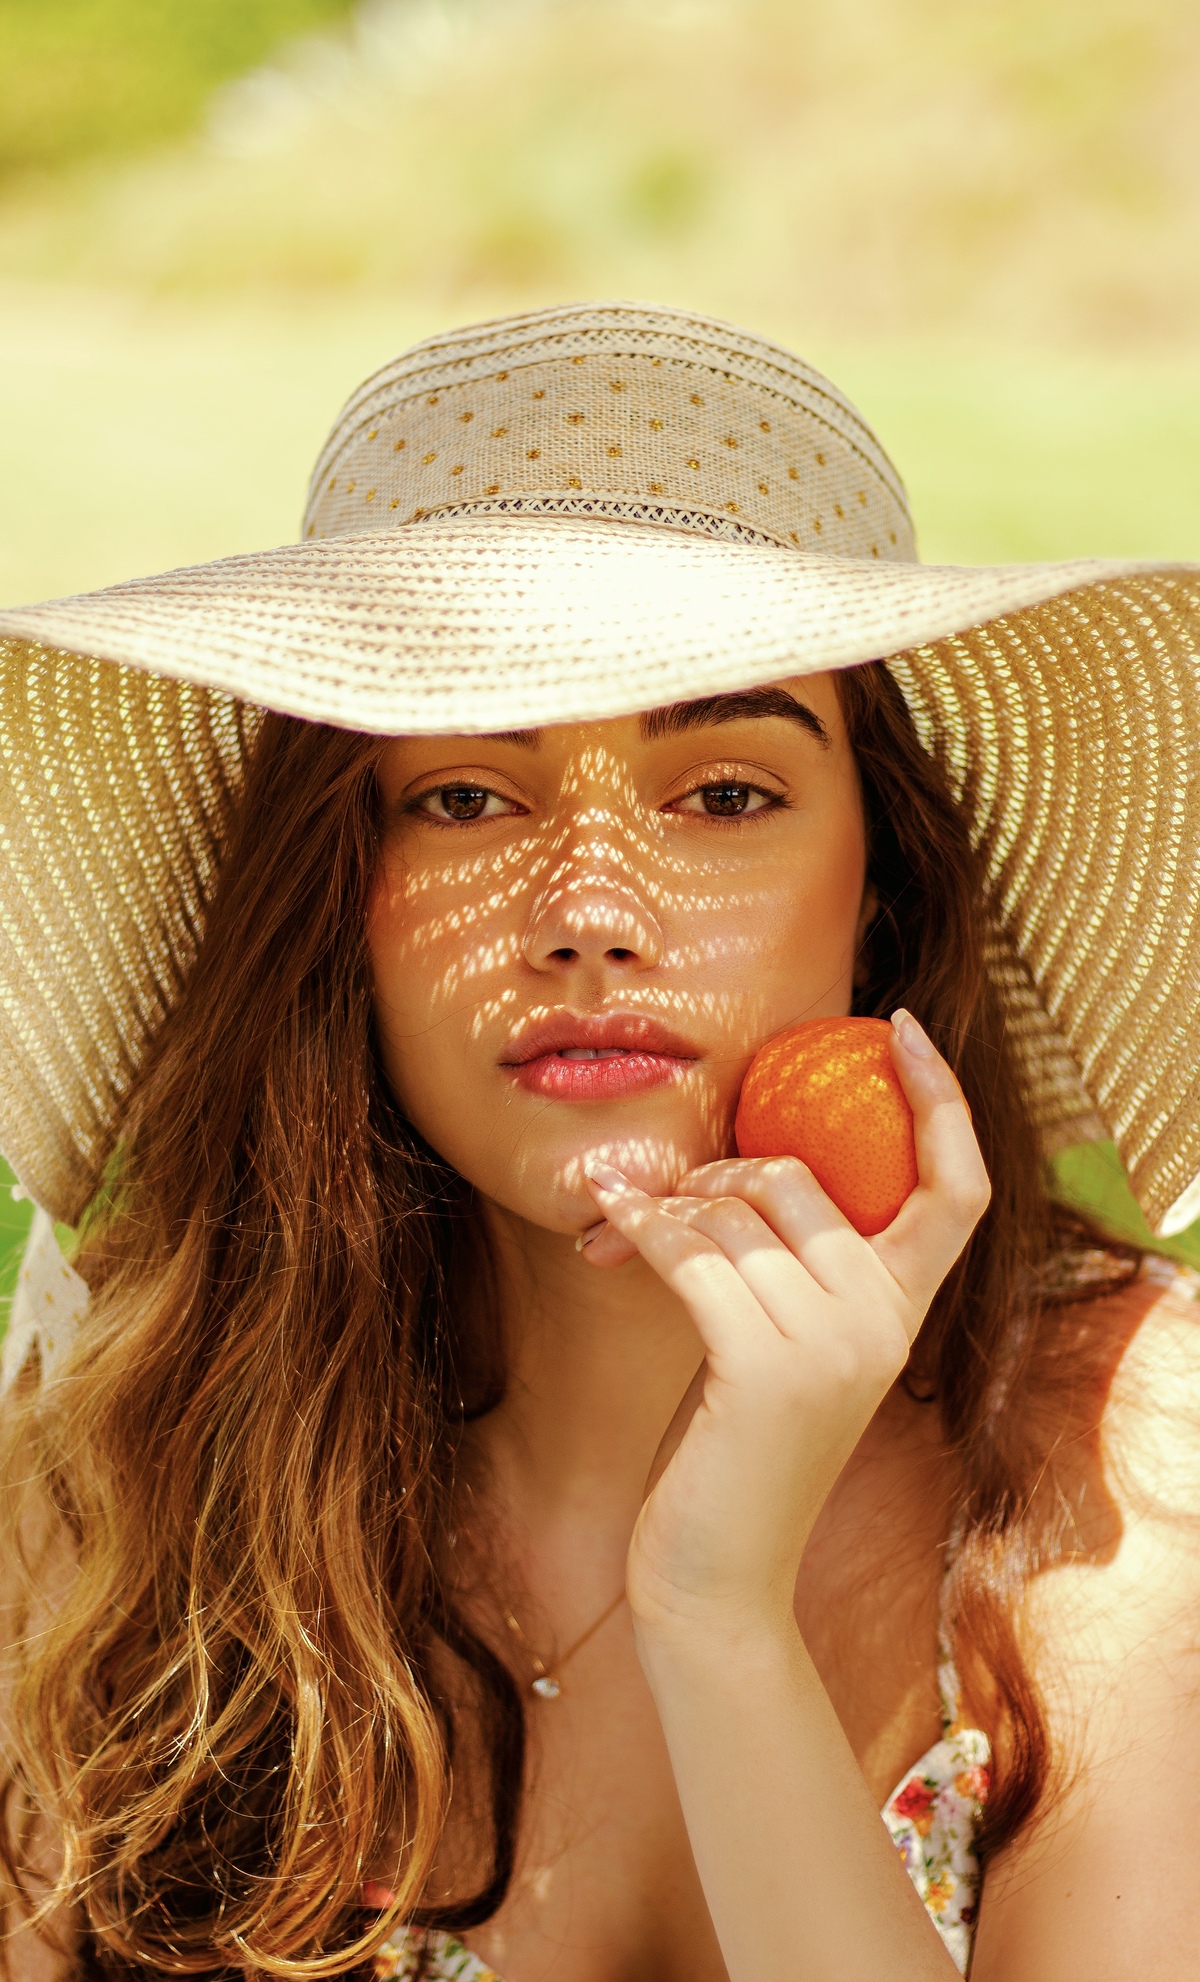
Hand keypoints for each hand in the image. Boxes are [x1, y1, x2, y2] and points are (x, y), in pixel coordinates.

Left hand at [582, 1009, 989, 1642]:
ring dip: (666, 1206)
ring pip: (735, 1212)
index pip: (958, 1186)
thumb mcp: (784, 1346)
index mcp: (904, 1310)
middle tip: (663, 1199)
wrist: (718, 1574)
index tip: (898, 1029)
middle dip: (720, 1171)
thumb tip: (713, 1168)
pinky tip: (607, 1223)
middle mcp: (884, 1320)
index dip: (938, 1100)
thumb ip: (784, 1266)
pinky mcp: (763, 1365)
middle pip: (802, 1177)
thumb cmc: (737, 1450)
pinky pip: (692, 1252)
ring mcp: (832, 1343)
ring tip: (622, 1226)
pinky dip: (642, 1228)